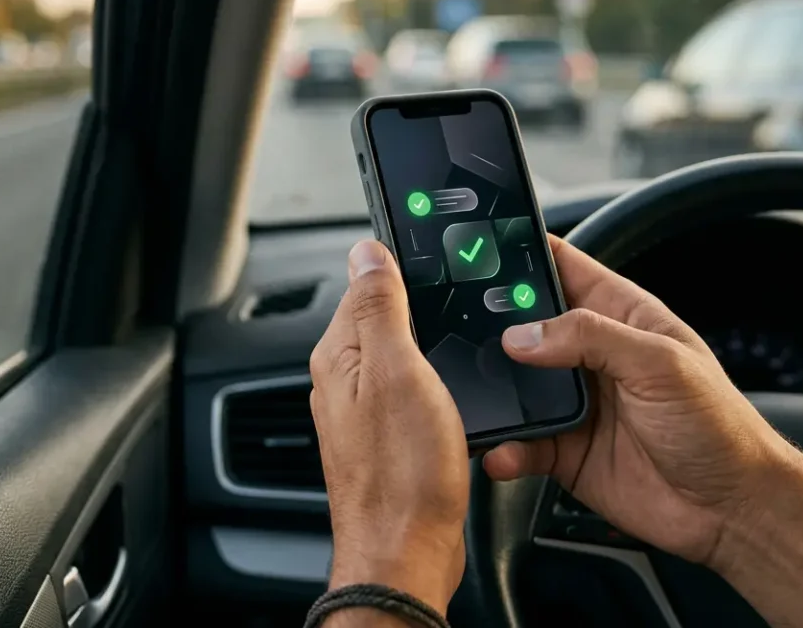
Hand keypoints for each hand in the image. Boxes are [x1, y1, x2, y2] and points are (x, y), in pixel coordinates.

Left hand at [309, 240, 468, 615]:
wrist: (406, 552)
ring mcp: (366, 411)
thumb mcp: (397, 370)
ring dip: (432, 346)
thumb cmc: (401, 473)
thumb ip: (380, 308)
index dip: (404, 267)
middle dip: (422, 307)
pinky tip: (457, 390)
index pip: (366, 284)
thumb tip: (366, 251)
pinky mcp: (390, 437)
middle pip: (385, 319)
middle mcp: (344, 380)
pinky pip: (412, 391)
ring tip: (463, 346)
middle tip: (463, 306)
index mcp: (339, 355)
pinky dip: (436, 383)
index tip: (441, 260)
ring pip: (402, 356)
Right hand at [483, 236, 791, 565]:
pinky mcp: (562, 450)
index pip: (563, 268)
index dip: (524, 254)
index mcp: (620, 316)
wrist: (730, 510)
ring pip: (512, 386)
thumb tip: (524, 334)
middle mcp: (590, 355)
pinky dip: (505, 447)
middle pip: (523, 325)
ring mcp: (573, 403)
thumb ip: (590, 337)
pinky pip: (519, 443)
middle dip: (490, 325)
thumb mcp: (661, 364)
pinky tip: (504, 450)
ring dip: (491, 392)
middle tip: (459, 328)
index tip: (481, 252)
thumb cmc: (719, 427)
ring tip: (473, 395)